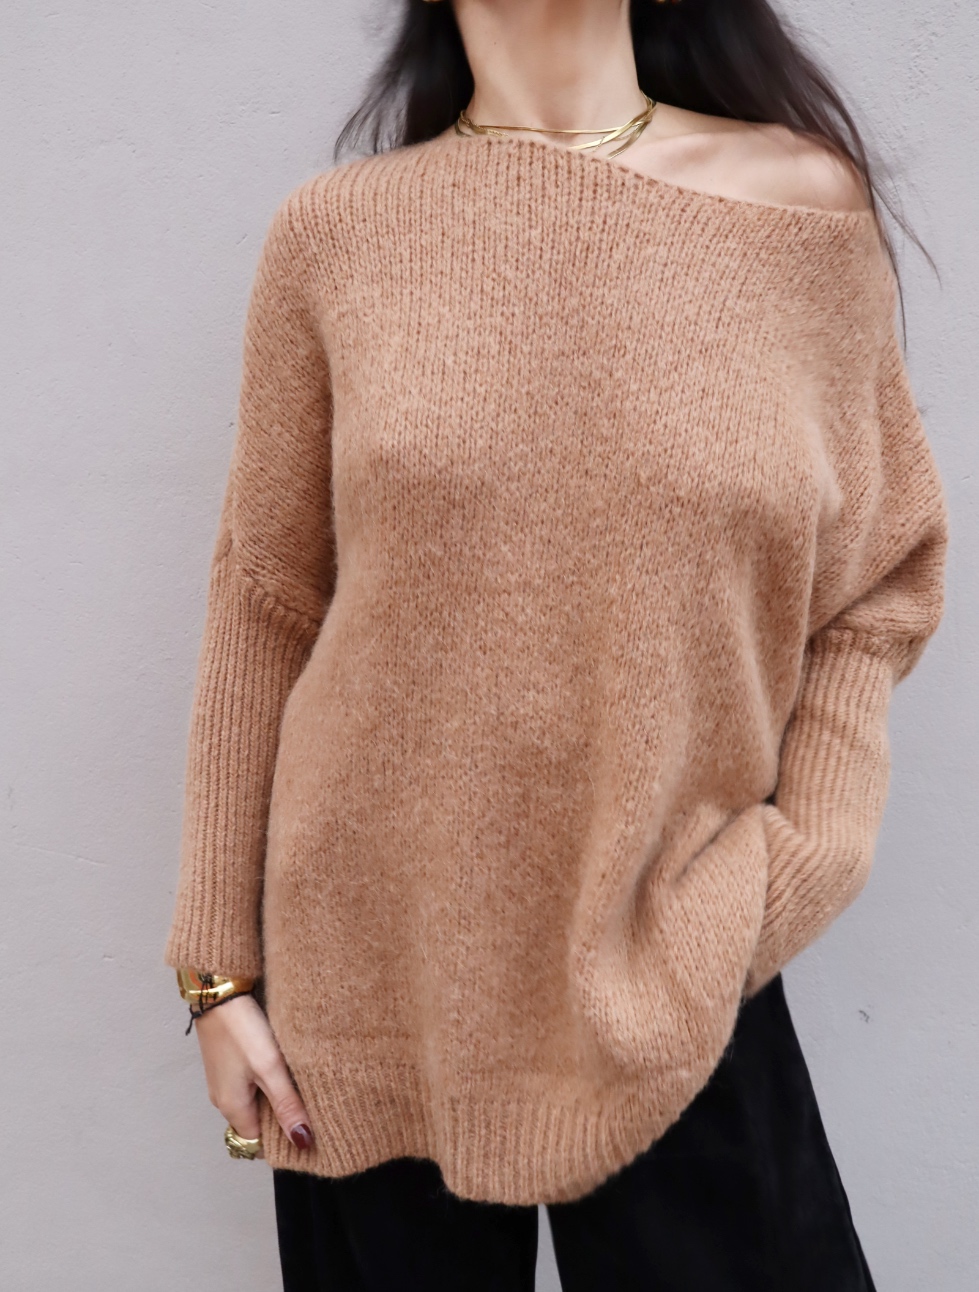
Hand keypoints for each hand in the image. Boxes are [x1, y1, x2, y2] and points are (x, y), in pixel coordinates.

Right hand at [194, 993, 313, 1153]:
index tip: (308, 1129)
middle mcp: (224, 1099)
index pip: (258, 1143)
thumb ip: (286, 1104)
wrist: (218, 992)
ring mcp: (224, 1081)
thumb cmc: (241, 1030)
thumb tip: (302, 1141)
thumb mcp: (269, 1068)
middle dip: (281, 1119)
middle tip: (310, 1105)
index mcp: (232, 1108)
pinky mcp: (228, 1063)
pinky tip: (283, 1068)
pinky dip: (267, 1082)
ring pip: (254, 1102)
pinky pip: (250, 1085)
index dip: (283, 1139)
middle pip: (256, 1124)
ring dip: (275, 1098)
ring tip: (299, 1085)